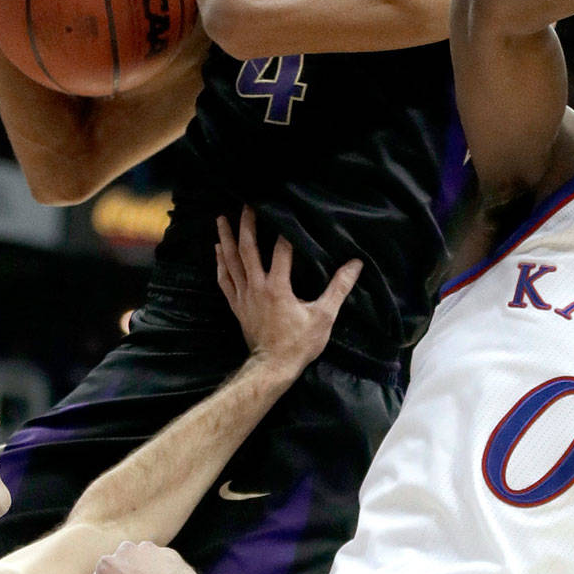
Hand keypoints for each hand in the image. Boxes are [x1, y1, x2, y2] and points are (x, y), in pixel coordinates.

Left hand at [215, 208, 361, 374]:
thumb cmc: (299, 344)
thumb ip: (338, 288)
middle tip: (245, 205)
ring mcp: (243, 297)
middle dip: (246, 225)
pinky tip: (218, 252)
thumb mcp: (324, 317)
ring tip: (221, 219)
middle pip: (247, 249)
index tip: (287, 214)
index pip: (281, 251)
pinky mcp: (237, 306)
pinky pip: (224, 280)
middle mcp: (256, 287)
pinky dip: (220, 264)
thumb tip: (355, 265)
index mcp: (277, 287)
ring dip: (226, 239)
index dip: (285, 232)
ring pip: (230, 262)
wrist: (272, 368)